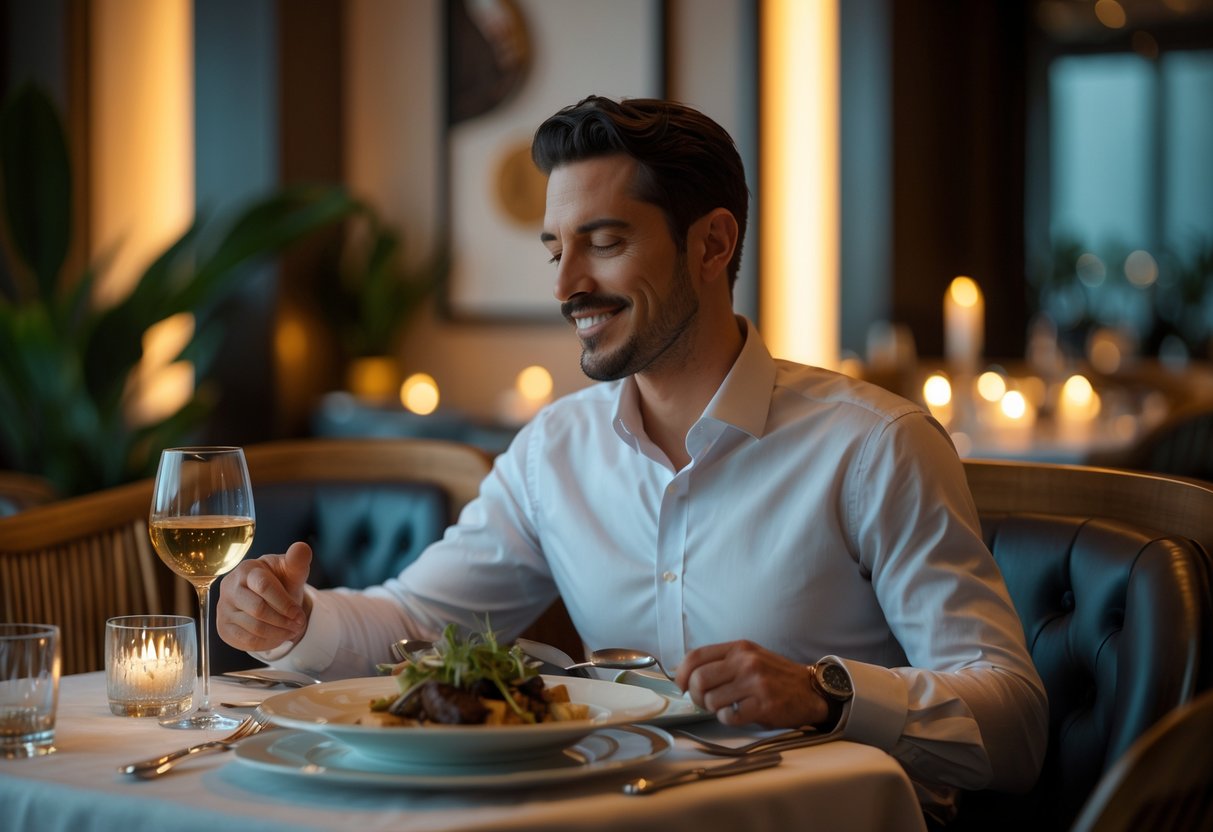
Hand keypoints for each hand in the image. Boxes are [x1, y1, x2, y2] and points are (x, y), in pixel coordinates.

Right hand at [216, 541, 312, 652]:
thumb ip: (297, 560)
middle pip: (258, 610)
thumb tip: (301, 547)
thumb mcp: (291, 570)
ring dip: (279, 633)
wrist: (267, 597)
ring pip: (254, 628)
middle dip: (283, 620)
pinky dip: (268, 643)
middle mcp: (230, 587)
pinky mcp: (224, 628)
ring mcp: (223, 608)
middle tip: (299, 625)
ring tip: (293, 631)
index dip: (284, 603)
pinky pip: (247, 642)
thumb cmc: (280, 581)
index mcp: (247, 569)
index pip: (264, 587)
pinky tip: (279, 637)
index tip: (299, 614)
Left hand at [676, 640, 827, 727]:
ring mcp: (755, 683)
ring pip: (712, 701)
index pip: (695, 657)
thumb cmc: (775, 676)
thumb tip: (687, 677)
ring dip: (714, 710)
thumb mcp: (749, 657)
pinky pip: (730, 716)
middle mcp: (745, 662)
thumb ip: (722, 662)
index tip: (682, 686)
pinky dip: (729, 719)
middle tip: (705, 702)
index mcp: (738, 648)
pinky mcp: (764, 705)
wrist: (810, 690)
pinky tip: (739, 714)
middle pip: (698, 680)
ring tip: (727, 707)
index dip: (681, 674)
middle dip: (696, 696)